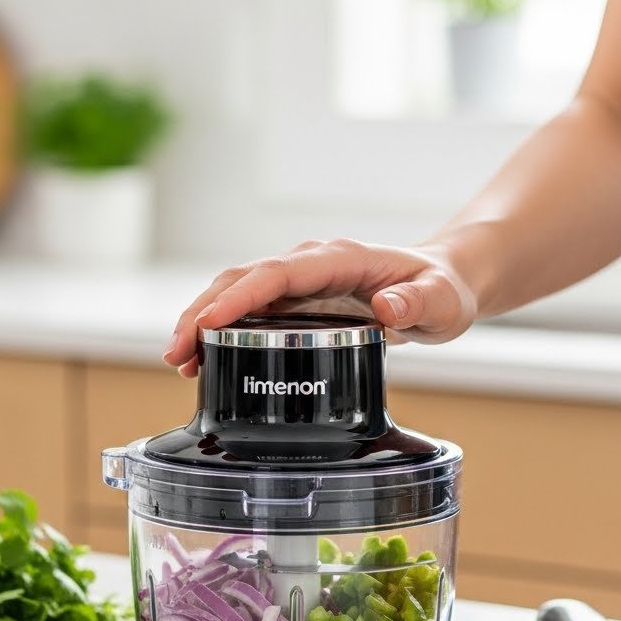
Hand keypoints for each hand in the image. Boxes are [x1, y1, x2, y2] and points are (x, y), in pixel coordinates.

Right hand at [163, 238, 477, 375]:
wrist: (443, 282)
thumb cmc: (443, 289)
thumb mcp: (442, 300)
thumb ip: (419, 303)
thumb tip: (387, 305)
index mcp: (339, 259)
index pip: (277, 274)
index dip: (239, 297)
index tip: (209, 323)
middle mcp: (311, 264)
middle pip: (242, 279)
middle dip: (203, 313)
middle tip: (177, 353)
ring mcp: (300, 281)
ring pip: (237, 292)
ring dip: (202, 322)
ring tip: (179, 361)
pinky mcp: (296, 300)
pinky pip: (249, 309)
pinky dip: (220, 331)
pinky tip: (203, 360)